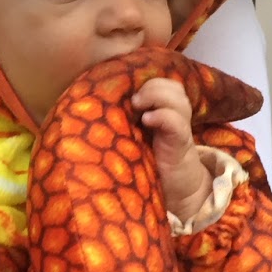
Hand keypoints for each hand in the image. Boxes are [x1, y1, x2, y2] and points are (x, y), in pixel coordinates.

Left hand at [131, 77, 209, 222]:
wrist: (172, 190)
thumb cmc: (143, 162)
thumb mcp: (130, 136)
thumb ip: (122, 118)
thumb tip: (91, 102)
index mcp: (160, 109)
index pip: (160, 81)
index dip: (145, 80)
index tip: (124, 90)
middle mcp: (173, 114)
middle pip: (170, 85)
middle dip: (151, 87)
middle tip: (134, 101)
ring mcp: (178, 127)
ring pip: (176, 97)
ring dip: (156, 96)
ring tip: (139, 109)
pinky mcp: (181, 143)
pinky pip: (176, 122)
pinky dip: (162, 116)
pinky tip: (148, 120)